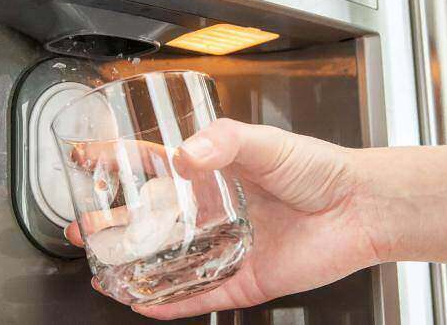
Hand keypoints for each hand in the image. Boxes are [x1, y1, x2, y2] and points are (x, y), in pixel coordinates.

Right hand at [64, 118, 385, 319]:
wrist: (360, 207)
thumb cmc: (320, 170)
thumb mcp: (267, 143)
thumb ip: (226, 142)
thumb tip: (187, 154)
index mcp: (216, 175)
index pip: (156, 168)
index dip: (120, 164)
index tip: (89, 160)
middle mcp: (216, 213)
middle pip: (153, 223)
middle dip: (115, 227)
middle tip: (85, 228)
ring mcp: (228, 248)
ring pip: (171, 264)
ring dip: (135, 268)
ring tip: (102, 269)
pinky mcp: (245, 279)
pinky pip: (202, 296)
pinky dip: (172, 304)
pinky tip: (144, 304)